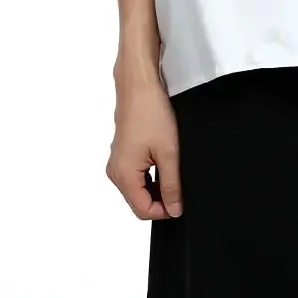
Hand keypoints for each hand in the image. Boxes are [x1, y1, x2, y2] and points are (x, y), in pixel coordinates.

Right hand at [107, 72, 182, 220]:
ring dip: (157, 187)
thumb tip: (175, 209)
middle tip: (181, 184)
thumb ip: (172, 185)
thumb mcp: (169, 154)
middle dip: (161, 200)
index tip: (182, 201)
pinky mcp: (122, 154)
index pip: (143, 210)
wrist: (139, 86)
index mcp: (123, 175)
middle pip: (139, 202)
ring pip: (139, 190)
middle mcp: (115, 172)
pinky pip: (136, 176)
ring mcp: (117, 163)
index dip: (165, 211)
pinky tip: (165, 162)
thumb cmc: (151, 113)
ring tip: (174, 168)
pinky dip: (151, 176)